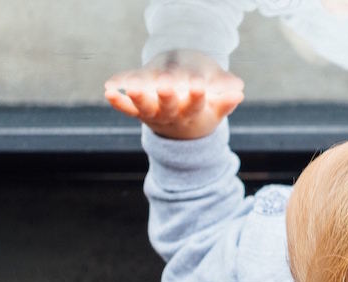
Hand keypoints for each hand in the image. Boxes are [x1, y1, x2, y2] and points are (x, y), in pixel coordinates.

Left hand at [103, 50, 244, 139]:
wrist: (181, 132)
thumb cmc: (202, 112)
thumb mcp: (216, 109)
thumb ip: (225, 101)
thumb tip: (239, 92)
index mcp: (192, 114)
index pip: (195, 105)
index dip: (196, 95)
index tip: (198, 84)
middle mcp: (171, 116)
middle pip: (168, 106)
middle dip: (167, 95)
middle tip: (165, 83)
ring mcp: (153, 115)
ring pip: (144, 108)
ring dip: (138, 97)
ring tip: (131, 87)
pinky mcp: (139, 113)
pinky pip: (127, 110)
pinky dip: (117, 103)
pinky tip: (108, 91)